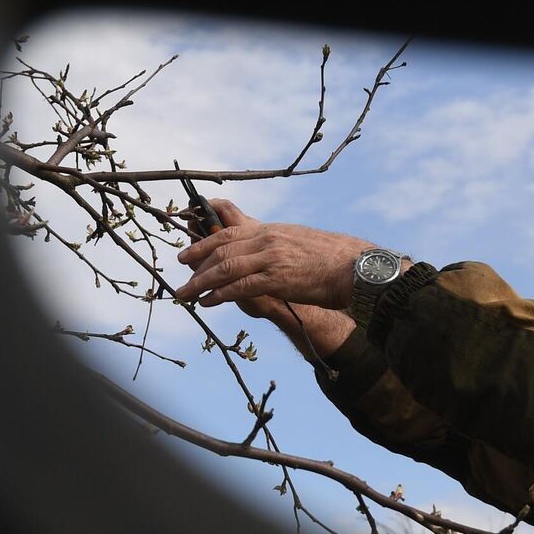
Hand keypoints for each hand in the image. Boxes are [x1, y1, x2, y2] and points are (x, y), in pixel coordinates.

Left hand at [174, 199, 375, 311]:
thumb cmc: (332, 259)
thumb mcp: (298, 243)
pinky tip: (207, 303)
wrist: (354, 267)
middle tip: (180, 278)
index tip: (187, 254)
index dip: (203, 244)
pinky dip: (219, 295)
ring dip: (200, 283)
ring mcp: (270, 258)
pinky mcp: (277, 279)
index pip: (228, 232)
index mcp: (271, 230)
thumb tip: (263, 255)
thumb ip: (277, 247)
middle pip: (221, 249)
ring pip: (225, 268)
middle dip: (196, 264)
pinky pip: (240, 287)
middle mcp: (267, 240)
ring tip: (185, 296)